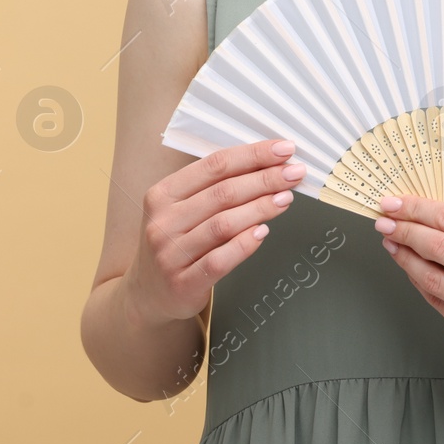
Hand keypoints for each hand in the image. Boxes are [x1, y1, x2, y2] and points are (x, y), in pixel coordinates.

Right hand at [122, 139, 303, 327]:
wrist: (149, 294)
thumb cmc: (176, 243)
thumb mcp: (183, 209)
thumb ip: (217, 187)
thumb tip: (269, 166)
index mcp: (163, 194)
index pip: (214, 165)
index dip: (253, 155)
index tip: (284, 149)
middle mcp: (163, 222)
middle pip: (223, 192)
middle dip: (265, 179)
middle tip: (294, 173)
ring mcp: (170, 254)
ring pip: (224, 223)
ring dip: (261, 208)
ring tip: (286, 198)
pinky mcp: (182, 283)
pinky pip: (220, 259)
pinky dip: (245, 244)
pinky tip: (263, 232)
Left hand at [376, 195, 443, 354]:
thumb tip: (432, 221)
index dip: (418, 209)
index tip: (397, 203)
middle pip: (436, 247)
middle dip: (404, 230)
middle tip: (385, 220)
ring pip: (431, 278)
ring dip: (405, 258)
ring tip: (392, 243)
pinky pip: (439, 303)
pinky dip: (421, 283)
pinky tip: (413, 269)